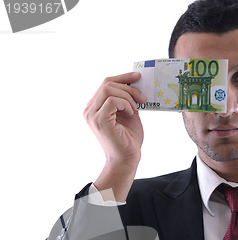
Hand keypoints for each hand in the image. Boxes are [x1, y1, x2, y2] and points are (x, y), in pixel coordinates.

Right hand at [84, 73, 146, 199]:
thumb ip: (127, 100)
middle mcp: (90, 109)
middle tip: (143, 97)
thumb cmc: (128, 140)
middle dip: (128, 86)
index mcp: (95, 107)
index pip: (106, 83)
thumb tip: (135, 84)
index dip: (123, 77)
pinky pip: (112, 100)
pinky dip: (125, 104)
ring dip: (128, 96)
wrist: (127, 160)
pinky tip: (131, 114)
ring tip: (136, 108)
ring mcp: (92, 115)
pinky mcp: (99, 120)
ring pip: (109, 89)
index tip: (138, 77)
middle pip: (107, 83)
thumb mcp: (129, 114)